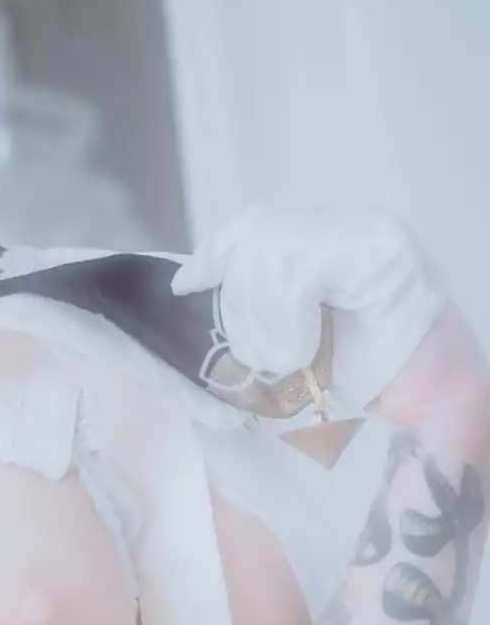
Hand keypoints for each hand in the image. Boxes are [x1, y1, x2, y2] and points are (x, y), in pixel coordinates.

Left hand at [172, 203, 445, 416]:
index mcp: (331, 236)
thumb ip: (263, 298)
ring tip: (280, 361)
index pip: (257, 223)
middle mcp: (354, 225)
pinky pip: (302, 274)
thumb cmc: (364, 374)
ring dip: (261, 317)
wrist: (436, 401)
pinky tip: (301, 352)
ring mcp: (372, 236)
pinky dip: (287, 319)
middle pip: (260, 232)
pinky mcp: (382, 257)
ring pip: (275, 254)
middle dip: (239, 297)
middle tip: (253, 354)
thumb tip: (196, 286)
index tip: (188, 286)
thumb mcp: (295, 330)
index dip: (216, 252)